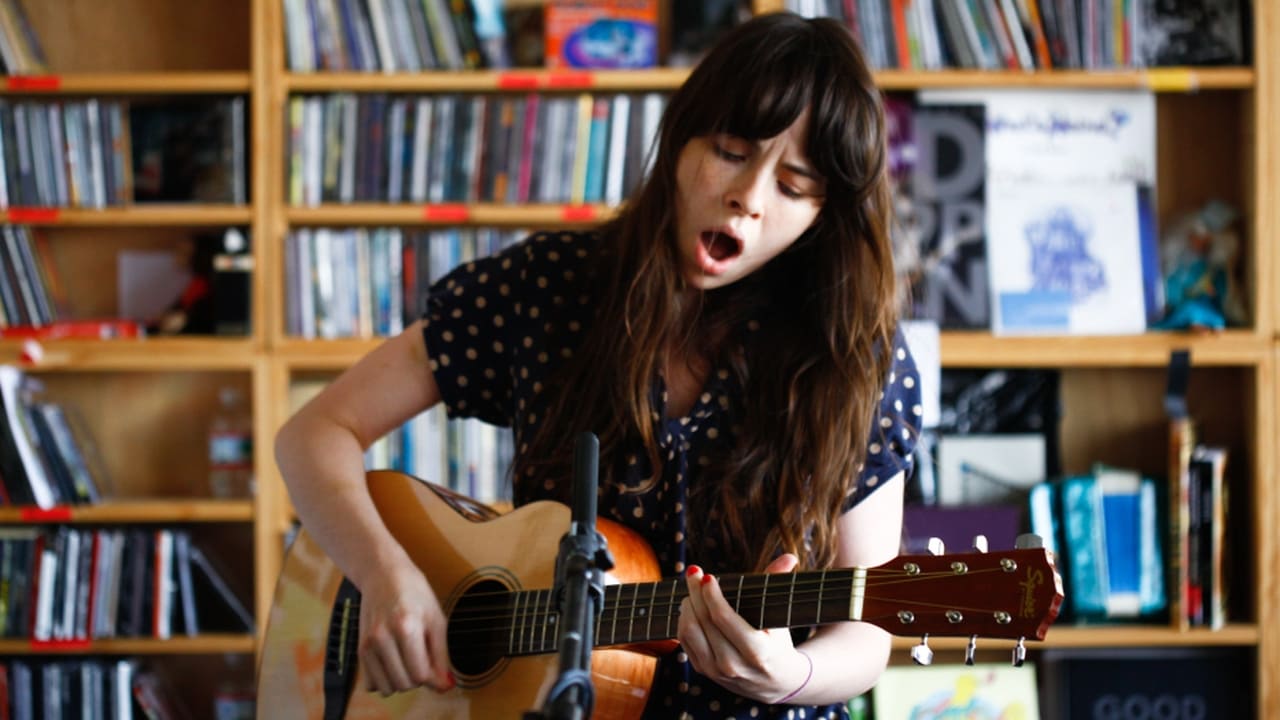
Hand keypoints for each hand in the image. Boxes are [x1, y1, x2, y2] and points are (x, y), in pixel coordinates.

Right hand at [357, 559, 454, 695]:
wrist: (382, 574)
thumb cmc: (414, 593)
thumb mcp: (436, 619)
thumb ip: (441, 655)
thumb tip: (445, 686)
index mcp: (406, 627)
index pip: (420, 675)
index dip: (434, 678)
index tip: (440, 673)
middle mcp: (383, 638)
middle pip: (404, 684)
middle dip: (419, 679)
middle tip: (424, 661)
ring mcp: (367, 644)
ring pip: (387, 688)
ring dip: (401, 682)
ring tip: (408, 662)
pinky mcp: (359, 649)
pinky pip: (371, 684)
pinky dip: (384, 681)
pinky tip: (393, 665)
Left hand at [677, 554, 812, 703]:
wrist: (778, 681)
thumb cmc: (778, 641)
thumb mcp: (779, 617)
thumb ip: (778, 584)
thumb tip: (788, 557)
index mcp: (757, 652)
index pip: (723, 618)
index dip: (711, 594)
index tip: (707, 576)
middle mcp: (733, 665)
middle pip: (703, 621)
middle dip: (695, 592)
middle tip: (693, 573)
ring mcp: (716, 672)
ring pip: (689, 631)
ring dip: (687, 606)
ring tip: (691, 591)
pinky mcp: (703, 672)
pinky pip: (684, 641)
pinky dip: (683, 620)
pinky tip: (690, 608)